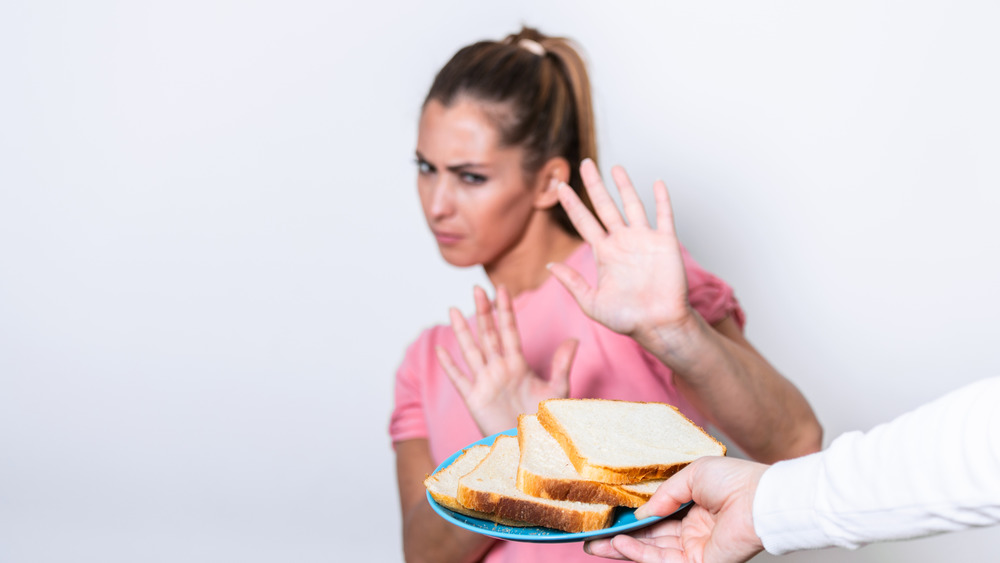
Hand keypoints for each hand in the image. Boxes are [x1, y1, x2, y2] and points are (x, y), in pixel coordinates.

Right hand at [436, 285, 578, 436]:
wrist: (532, 446)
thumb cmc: (544, 420)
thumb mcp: (557, 390)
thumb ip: (563, 365)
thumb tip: (574, 340)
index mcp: (518, 364)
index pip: (509, 331)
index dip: (505, 311)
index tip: (502, 289)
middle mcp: (499, 369)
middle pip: (488, 334)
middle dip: (483, 311)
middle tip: (478, 288)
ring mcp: (485, 382)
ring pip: (471, 350)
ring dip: (462, 331)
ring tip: (454, 309)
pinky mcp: (475, 399)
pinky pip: (460, 379)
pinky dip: (450, 365)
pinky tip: (442, 350)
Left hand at [549, 159, 693, 348]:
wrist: (658, 325)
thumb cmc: (627, 319)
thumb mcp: (591, 303)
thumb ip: (572, 283)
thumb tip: (549, 266)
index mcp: (604, 253)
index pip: (583, 221)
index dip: (571, 203)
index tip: (559, 186)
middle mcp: (622, 242)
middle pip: (604, 206)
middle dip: (594, 184)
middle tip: (585, 164)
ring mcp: (644, 240)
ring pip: (632, 204)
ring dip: (624, 185)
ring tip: (615, 167)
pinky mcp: (665, 243)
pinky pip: (663, 215)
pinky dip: (661, 199)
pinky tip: (657, 183)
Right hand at [584, 457, 767, 562]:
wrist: (760, 499)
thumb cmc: (735, 480)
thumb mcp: (691, 475)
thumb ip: (664, 495)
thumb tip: (641, 512)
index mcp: (694, 510)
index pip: (657, 518)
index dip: (633, 519)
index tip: (609, 517)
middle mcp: (693, 533)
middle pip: (649, 539)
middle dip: (619, 540)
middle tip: (593, 539)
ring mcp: (695, 550)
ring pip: (651, 552)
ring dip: (623, 548)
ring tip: (596, 544)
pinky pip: (662, 561)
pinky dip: (639, 553)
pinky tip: (620, 543)